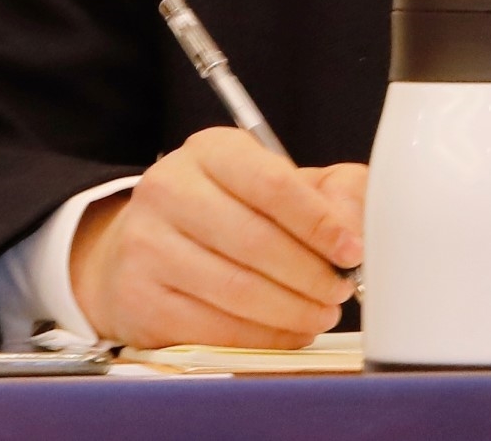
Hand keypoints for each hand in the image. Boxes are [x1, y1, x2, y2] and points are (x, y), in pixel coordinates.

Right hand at [66, 128, 366, 349]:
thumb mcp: (280, 180)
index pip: (272, 183)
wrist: (148, 244)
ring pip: (235, 291)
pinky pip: (211, 329)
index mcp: (210, 151)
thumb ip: (332, 192)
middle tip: (339, 291)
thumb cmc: (229, 210)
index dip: (319, 222)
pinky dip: (260, 339)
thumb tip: (353, 230)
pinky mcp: (138, 299)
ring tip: (320, 314)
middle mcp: (169, 190)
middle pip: (255, 242)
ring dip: (291, 311)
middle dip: (310, 275)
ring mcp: (146, 246)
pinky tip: (286, 332)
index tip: (352, 249)